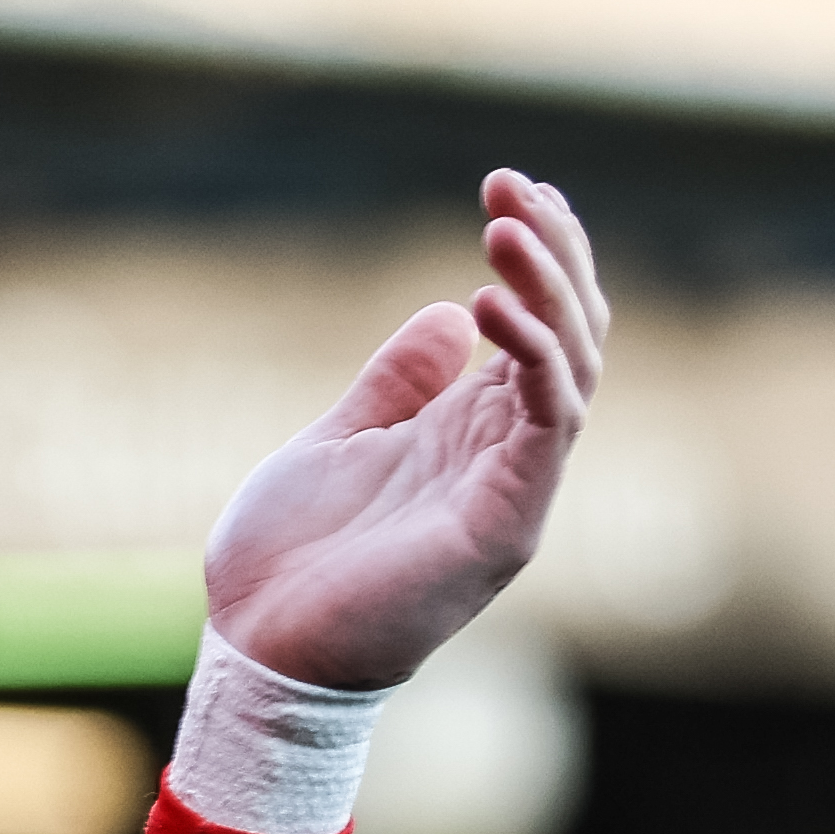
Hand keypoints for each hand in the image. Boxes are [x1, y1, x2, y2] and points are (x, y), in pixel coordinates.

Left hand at [203, 173, 606, 691]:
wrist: (260, 652)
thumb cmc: (289, 562)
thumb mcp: (337, 441)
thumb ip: (397, 382)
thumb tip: (448, 313)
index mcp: (470, 436)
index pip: (539, 330)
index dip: (538, 256)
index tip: (510, 185)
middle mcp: (506, 458)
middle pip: (572, 334)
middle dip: (553, 251)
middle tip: (512, 181)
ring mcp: (514, 490)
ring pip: (574, 367)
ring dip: (549, 287)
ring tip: (505, 223)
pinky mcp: (507, 522)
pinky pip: (548, 422)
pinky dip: (533, 356)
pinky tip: (488, 301)